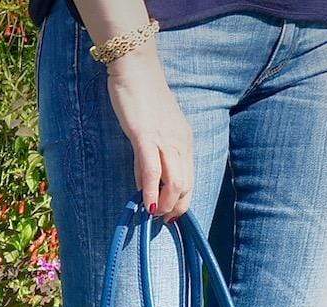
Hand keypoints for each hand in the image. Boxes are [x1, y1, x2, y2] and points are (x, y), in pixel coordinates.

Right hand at [106, 45, 193, 220]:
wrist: (135, 67)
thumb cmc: (143, 96)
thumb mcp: (155, 128)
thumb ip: (154, 153)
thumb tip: (147, 181)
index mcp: (184, 141)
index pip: (190, 180)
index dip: (182, 204)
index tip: (168, 216)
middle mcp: (179, 142)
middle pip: (185, 185)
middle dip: (174, 208)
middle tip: (159, 219)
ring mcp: (164, 140)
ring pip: (174, 181)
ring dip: (164, 204)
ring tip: (152, 213)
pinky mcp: (145, 135)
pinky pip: (151, 169)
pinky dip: (150, 191)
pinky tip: (145, 203)